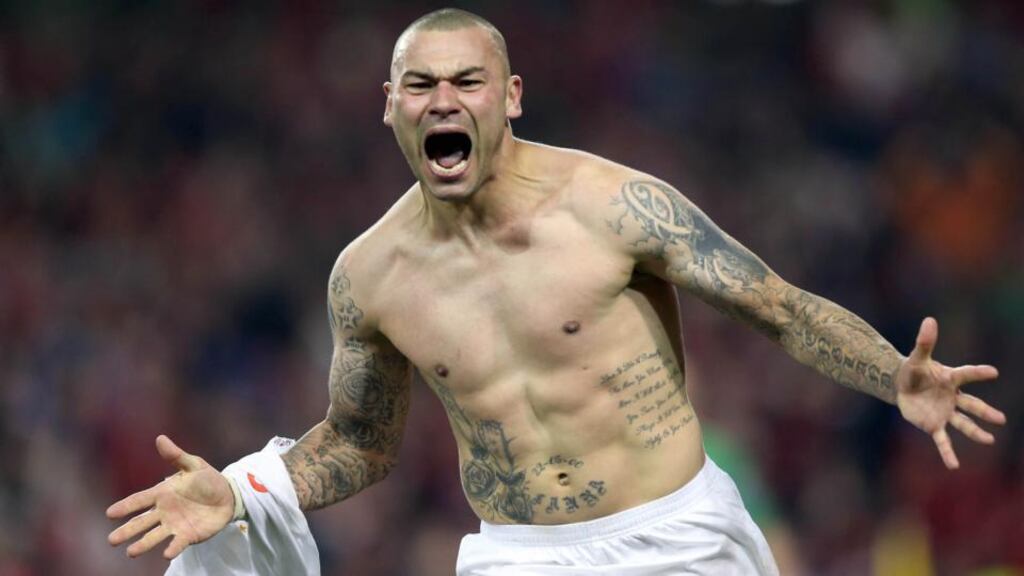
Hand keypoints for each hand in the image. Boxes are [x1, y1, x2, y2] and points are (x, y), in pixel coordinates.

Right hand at [107, 435, 233, 559]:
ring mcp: (175, 525)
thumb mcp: (193, 465)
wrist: (228, 495)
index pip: (140, 500)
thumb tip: (160, 438)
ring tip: (131, 552)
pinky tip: (166, 554)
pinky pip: (178, 543)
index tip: (109, 513)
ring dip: (143, 544)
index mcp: (162, 493)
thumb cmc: (207, 479)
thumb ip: (176, 456)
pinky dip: (172, 548)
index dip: (125, 507)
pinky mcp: (188, 535)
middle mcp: (164, 511)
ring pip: (155, 536)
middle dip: (127, 531)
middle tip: (111, 540)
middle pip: (142, 522)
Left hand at [895, 317, 1005, 468]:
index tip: (993, 372)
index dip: (978, 373)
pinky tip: (954, 465)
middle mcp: (952, 398)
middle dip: (985, 412)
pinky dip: (947, 453)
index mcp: (950, 379)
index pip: (966, 375)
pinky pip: (942, 440)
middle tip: (1001, 419)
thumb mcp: (917, 357)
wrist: (902, 386)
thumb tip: (930, 320)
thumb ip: (925, 342)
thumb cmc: (913, 371)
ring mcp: (945, 413)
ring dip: (975, 432)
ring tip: (989, 440)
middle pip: (972, 405)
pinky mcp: (933, 425)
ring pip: (963, 424)